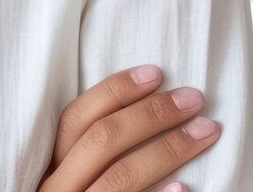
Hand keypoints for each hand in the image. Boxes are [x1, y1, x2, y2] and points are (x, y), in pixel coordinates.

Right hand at [35, 64, 220, 191]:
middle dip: (151, 114)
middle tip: (193, 98)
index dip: (115, 91)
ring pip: (121, 177)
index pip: (76, 118)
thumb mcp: (68, 182)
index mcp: (46, 168)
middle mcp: (56, 190)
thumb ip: (85, 157)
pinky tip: (187, 188)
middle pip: (103, 140)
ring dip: (168, 149)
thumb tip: (138, 112)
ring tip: (206, 131)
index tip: (155, 72)